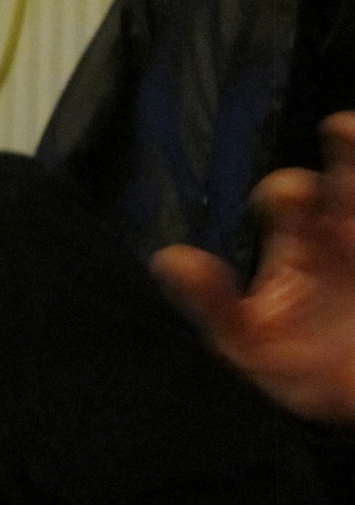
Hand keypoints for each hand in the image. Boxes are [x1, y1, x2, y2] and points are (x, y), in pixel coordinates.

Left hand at [152, 112, 354, 423]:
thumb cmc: (303, 374)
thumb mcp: (250, 344)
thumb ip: (212, 303)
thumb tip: (168, 258)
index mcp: (299, 244)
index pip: (289, 197)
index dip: (287, 193)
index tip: (290, 199)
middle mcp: (345, 233)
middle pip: (349, 180)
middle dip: (348, 153)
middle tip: (343, 131)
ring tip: (351, 130)